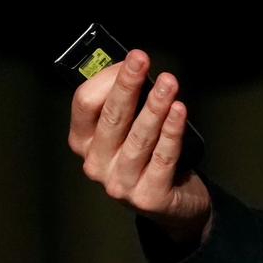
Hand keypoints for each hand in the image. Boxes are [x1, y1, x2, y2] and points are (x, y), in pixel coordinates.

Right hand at [67, 50, 211, 245]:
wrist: (170, 202)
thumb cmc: (146, 156)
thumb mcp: (126, 129)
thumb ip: (126, 101)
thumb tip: (136, 68)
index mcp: (83, 141)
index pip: (84, 104)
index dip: (106, 79)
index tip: (129, 61)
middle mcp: (96, 164)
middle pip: (111, 118)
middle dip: (127, 85)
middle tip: (140, 60)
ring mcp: (120, 184)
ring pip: (139, 138)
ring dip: (154, 107)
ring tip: (168, 84)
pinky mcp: (148, 197)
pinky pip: (162, 159)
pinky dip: (171, 132)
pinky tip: (179, 112)